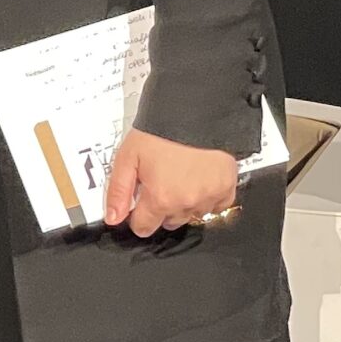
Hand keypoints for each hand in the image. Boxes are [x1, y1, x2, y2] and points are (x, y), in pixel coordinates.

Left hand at [104, 128, 239, 235]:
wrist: (196, 113)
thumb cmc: (160, 132)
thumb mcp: (127, 157)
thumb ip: (118, 190)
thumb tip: (113, 218)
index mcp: (161, 199)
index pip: (144, 228)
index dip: (136, 216)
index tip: (137, 202)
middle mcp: (187, 204)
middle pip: (168, 222)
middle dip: (159, 208)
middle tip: (158, 181)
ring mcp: (209, 200)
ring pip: (191, 216)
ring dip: (182, 203)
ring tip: (177, 176)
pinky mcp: (227, 191)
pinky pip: (215, 207)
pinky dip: (206, 198)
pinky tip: (197, 180)